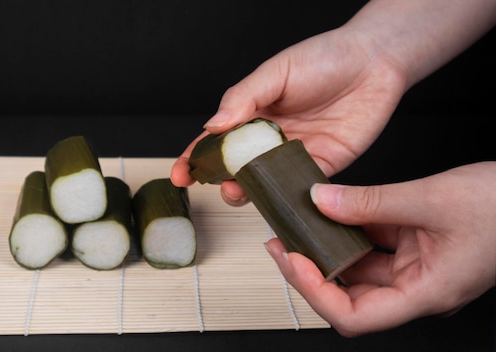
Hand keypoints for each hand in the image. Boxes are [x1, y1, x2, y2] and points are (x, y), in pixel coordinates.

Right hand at [171, 25, 405, 204]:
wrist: (374, 60)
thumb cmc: (323, 58)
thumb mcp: (275, 72)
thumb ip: (242, 98)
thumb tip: (212, 126)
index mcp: (253, 115)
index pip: (217, 141)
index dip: (196, 158)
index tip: (181, 173)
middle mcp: (270, 139)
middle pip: (236, 168)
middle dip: (221, 181)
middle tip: (220, 184)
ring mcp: (294, 155)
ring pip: (264, 184)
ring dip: (250, 193)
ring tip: (241, 191)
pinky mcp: (322, 166)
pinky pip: (299, 188)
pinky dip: (285, 199)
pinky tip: (275, 202)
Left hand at [265, 162, 495, 336]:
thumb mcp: (431, 198)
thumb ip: (370, 202)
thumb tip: (320, 200)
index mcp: (425, 293)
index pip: (354, 316)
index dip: (315, 292)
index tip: (291, 260)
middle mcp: (416, 287)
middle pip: (350, 295)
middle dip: (310, 270)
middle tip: (282, 242)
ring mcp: (415, 268)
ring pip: (359, 268)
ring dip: (327, 248)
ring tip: (298, 223)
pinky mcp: (415, 247)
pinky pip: (373, 244)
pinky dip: (350, 229)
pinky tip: (331, 210)